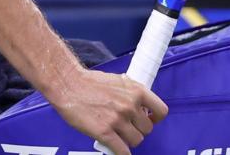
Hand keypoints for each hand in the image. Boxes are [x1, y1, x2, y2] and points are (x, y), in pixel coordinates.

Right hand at [46, 69, 167, 154]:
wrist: (68, 85)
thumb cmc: (88, 82)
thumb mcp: (118, 81)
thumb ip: (131, 94)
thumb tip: (139, 106)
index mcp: (136, 91)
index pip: (161, 111)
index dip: (156, 118)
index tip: (150, 119)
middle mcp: (130, 106)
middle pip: (147, 129)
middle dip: (138, 129)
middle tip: (129, 127)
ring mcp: (118, 120)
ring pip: (136, 140)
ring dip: (129, 140)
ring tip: (120, 136)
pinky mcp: (105, 133)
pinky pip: (122, 151)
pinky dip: (122, 154)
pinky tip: (119, 151)